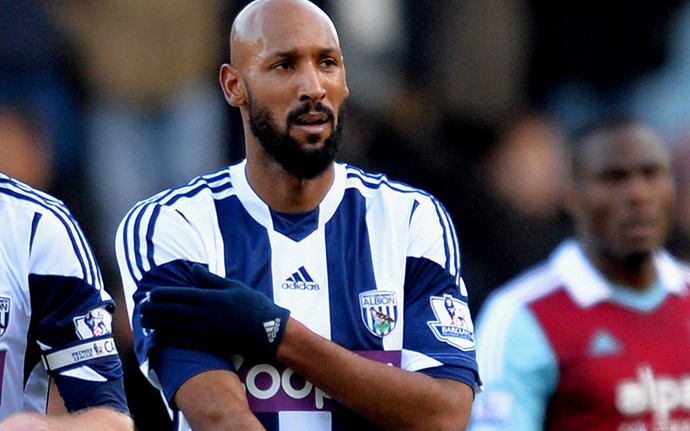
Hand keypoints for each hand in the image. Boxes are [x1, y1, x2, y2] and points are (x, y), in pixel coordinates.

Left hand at [140, 264, 289, 359]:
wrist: (268, 331)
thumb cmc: (253, 305)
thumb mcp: (233, 286)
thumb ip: (210, 279)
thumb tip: (193, 268)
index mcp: (210, 297)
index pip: (179, 295)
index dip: (162, 295)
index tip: (151, 294)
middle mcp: (204, 314)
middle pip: (172, 312)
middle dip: (154, 310)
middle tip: (141, 309)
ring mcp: (205, 330)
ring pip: (174, 327)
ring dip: (157, 324)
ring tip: (144, 322)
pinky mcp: (208, 343)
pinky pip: (182, 341)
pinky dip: (167, 339)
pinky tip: (157, 338)